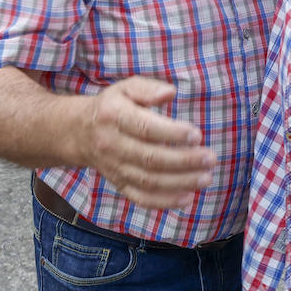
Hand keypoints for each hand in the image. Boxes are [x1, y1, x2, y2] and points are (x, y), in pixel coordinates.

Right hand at [84, 76, 216, 209]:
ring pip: (148, 181)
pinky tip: (188, 199)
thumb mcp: (125, 88)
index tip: (197, 135)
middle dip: (184, 161)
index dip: (172, 133)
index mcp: (114, 117)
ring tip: (206, 178)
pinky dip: (164, 202)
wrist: (80, 132)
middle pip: (150, 158)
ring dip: (180, 182)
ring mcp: (115, 168)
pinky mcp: (119, 184)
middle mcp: (112, 145)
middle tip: (210, 158)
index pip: (145, 128)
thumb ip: (147, 88)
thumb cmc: (113, 106)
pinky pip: (141, 198)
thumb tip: (170, 92)